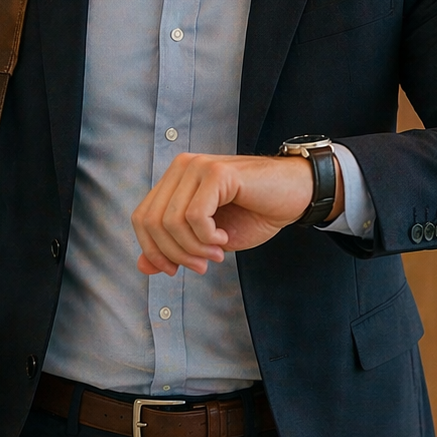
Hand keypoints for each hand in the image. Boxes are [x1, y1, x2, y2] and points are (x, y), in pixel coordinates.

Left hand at [131, 152, 340, 276]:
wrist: (295, 195)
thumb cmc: (255, 213)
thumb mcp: (208, 240)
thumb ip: (175, 248)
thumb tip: (142, 266)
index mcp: (175, 180)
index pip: (142, 218)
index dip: (152, 250)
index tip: (175, 270)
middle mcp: (182, 167)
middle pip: (152, 221)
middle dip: (175, 254)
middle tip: (202, 266)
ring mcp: (198, 166)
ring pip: (172, 221)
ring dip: (194, 248)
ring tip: (217, 253)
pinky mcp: (217, 172)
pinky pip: (195, 216)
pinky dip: (207, 237)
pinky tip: (224, 239)